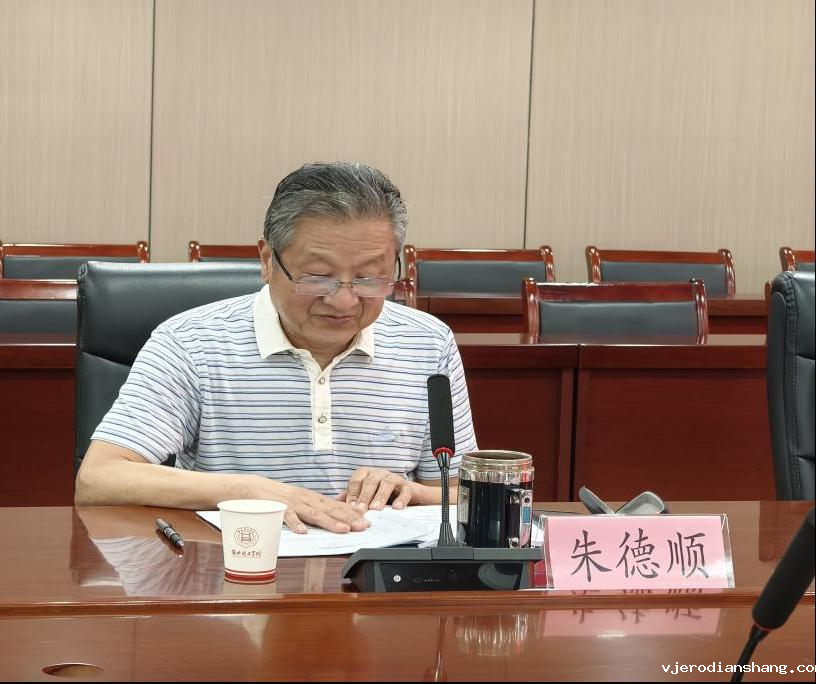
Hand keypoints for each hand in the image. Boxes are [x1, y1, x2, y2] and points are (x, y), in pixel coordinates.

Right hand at [253, 478, 369, 534]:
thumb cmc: (280, 497)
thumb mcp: (302, 501)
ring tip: (343, 530)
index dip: (353, 513)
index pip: (337, 506)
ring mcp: (293, 504)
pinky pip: (287, 517)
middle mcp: (306, 499)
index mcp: (313, 498)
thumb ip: (317, 508)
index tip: (368, 521)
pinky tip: (303, 532)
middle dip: (348, 518)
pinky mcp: (277, 508)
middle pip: (330, 509)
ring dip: (329, 522)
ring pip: (314, 513)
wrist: (253, 488)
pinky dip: (295, 523)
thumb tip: (337, 515)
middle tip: (363, 526)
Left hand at [338, 468, 420, 511]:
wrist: (405, 494)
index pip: (356, 481)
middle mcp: (379, 473)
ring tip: (376, 509)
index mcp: (366, 474)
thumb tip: (332, 503)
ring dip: (380, 496)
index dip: (352, 493)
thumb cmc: (378, 495)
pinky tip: (397, 508)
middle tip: (360, 510)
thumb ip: (349, 497)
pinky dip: (401, 499)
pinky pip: (405, 491)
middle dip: (364, 496)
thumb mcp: (363, 495)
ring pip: (387, 484)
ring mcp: (394, 478)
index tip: (349, 507)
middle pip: (370, 482)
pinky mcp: (407, 487)